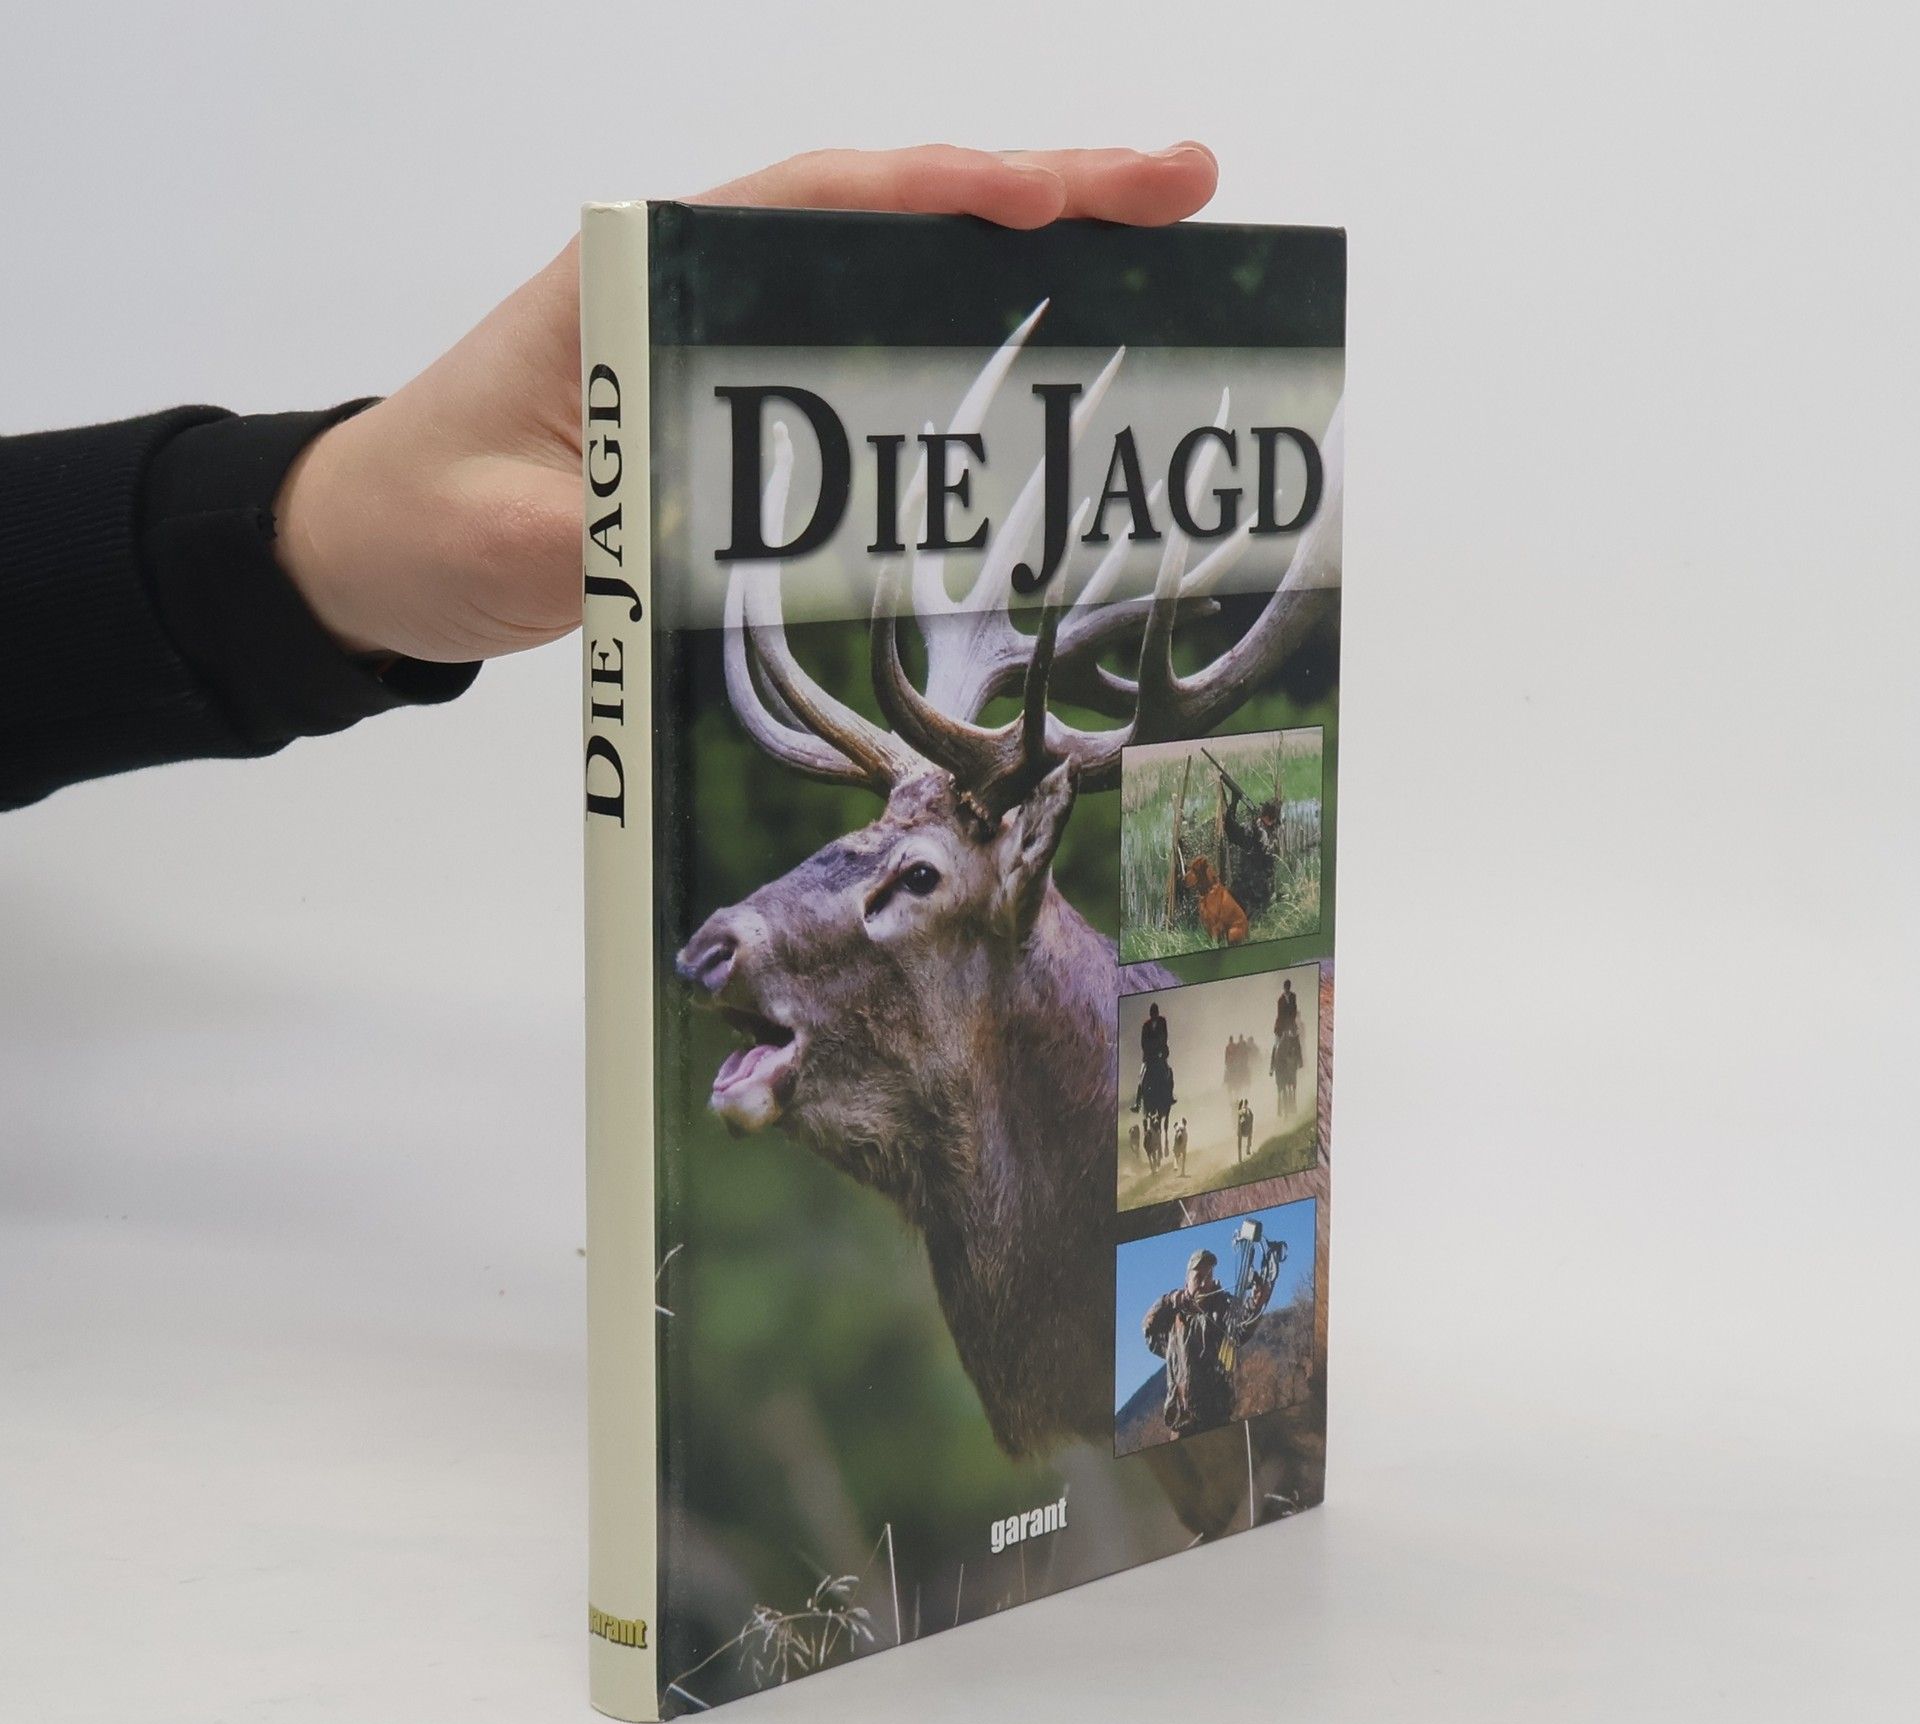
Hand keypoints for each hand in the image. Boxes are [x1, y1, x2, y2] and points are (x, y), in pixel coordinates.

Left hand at [274, 144, 1218, 664]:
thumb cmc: (422, 519)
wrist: (372, 547)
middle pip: (891, 219)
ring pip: (896, 283)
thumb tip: (699, 556)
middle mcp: (700, 285)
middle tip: (1187, 195)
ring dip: (1026, 272)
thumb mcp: (504, 538)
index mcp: (642, 276)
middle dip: (1042, 203)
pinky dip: (962, 357)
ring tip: (1163, 265)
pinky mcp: (742, 410)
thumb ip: (598, 540)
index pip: (821, 201)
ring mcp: (728, 344)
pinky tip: (1045, 372)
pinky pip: (871, 366)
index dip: (953, 192)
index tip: (1067, 195)